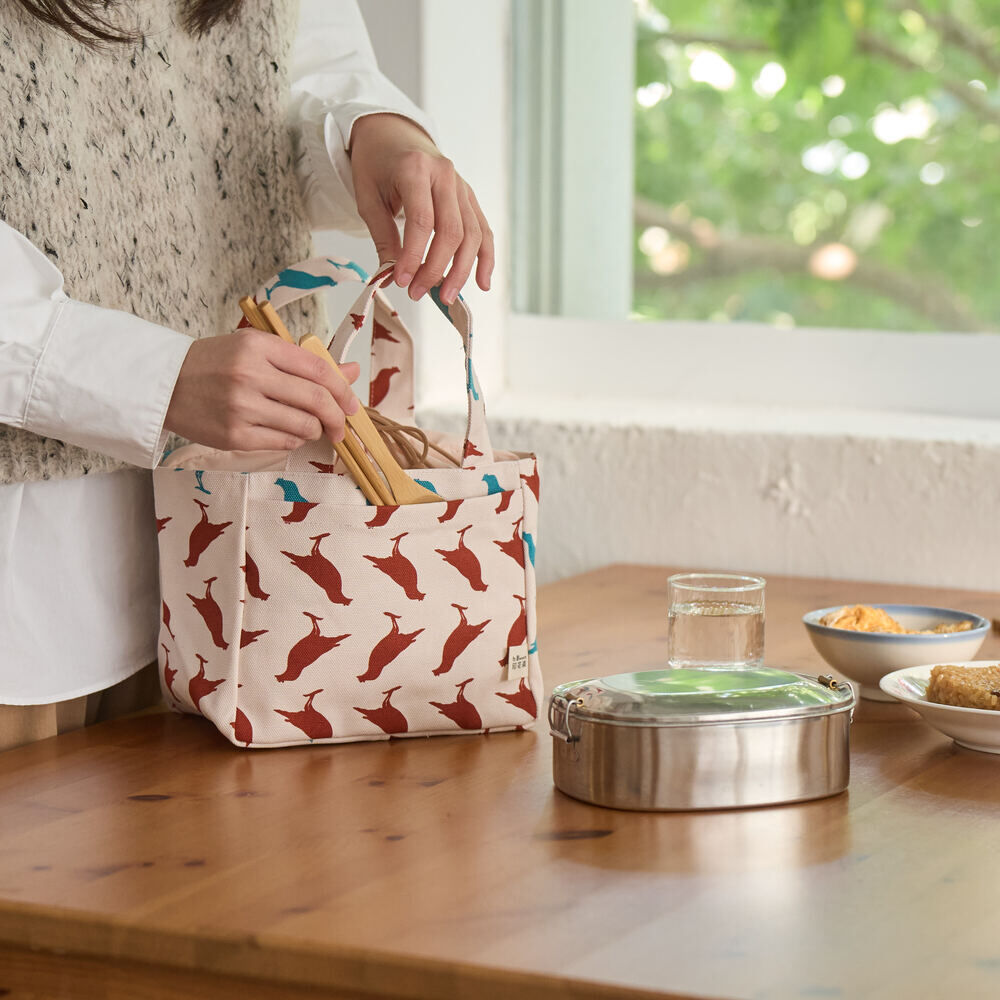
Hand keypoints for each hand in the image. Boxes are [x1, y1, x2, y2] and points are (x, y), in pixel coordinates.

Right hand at [164, 330, 360, 451]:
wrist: (165, 385)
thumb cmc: (216, 363)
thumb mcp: (256, 348)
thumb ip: (303, 360)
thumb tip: (350, 371)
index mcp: (258, 346)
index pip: (318, 369)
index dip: (343, 389)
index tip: (352, 403)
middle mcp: (250, 374)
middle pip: (316, 400)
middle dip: (338, 417)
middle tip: (342, 426)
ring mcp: (242, 407)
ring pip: (303, 425)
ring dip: (314, 429)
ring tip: (308, 426)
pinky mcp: (234, 435)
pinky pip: (283, 442)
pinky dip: (293, 439)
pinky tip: (286, 432)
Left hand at [349, 113, 493, 303]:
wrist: (393, 134)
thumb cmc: (376, 165)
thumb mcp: (368, 197)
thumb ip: (383, 235)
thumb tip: (393, 276)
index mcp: (416, 168)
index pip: (421, 220)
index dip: (413, 255)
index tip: (402, 281)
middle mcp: (445, 175)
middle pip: (451, 231)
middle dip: (437, 268)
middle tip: (418, 293)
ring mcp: (462, 186)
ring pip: (472, 235)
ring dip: (461, 271)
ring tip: (446, 297)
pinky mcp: (470, 198)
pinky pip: (484, 231)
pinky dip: (486, 258)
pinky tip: (482, 283)